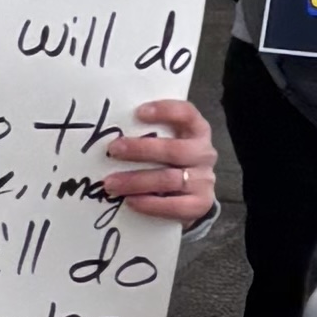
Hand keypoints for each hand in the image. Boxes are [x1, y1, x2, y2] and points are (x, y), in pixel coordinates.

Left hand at [97, 91, 220, 230]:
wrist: (192, 196)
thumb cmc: (171, 162)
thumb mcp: (169, 142)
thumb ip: (151, 135)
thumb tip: (113, 132)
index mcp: (197, 130)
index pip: (186, 114)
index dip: (165, 111)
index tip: (138, 112)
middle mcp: (204, 153)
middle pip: (174, 150)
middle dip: (140, 150)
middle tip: (113, 150)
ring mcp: (204, 180)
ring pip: (169, 179)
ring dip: (136, 181)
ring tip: (111, 184)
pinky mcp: (200, 204)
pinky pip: (173, 206)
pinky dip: (149, 204)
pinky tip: (130, 201)